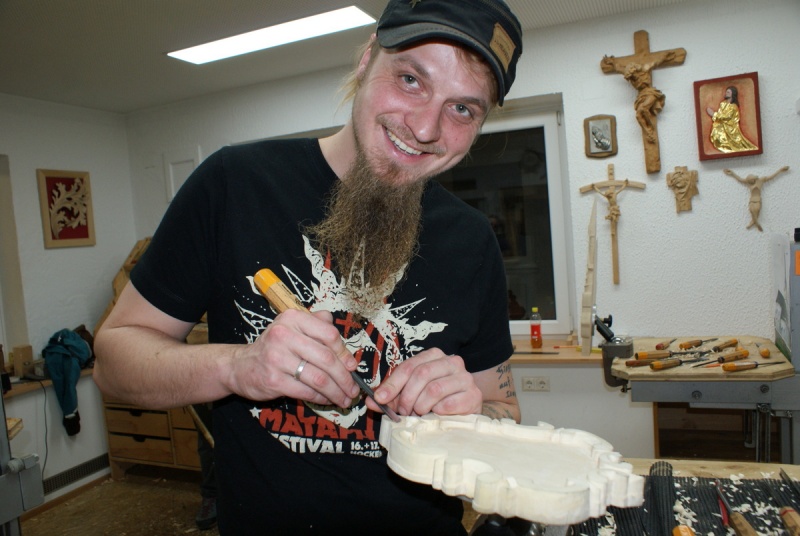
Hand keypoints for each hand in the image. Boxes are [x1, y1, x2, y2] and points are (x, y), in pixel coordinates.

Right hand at [226, 309, 358, 406]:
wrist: (240, 366)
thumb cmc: (274, 347)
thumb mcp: (293, 328)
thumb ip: (318, 327)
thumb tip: (344, 345)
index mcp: (293, 318)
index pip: (328, 334)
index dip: (344, 352)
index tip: (352, 366)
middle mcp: (283, 335)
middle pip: (326, 358)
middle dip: (345, 377)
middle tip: (353, 388)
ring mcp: (277, 358)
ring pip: (318, 378)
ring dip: (336, 391)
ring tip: (345, 398)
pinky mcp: (273, 380)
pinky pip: (306, 391)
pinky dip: (321, 398)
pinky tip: (327, 400)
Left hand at [371, 349, 481, 416]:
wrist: (465, 410)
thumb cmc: (435, 400)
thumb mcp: (410, 395)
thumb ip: (391, 396)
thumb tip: (371, 400)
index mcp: (434, 356)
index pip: (409, 367)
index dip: (392, 384)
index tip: (380, 399)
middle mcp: (452, 361)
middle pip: (421, 374)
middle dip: (407, 396)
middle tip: (403, 412)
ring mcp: (465, 377)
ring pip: (434, 389)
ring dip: (421, 405)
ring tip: (420, 414)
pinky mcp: (474, 395)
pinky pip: (449, 403)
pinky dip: (437, 412)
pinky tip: (436, 414)